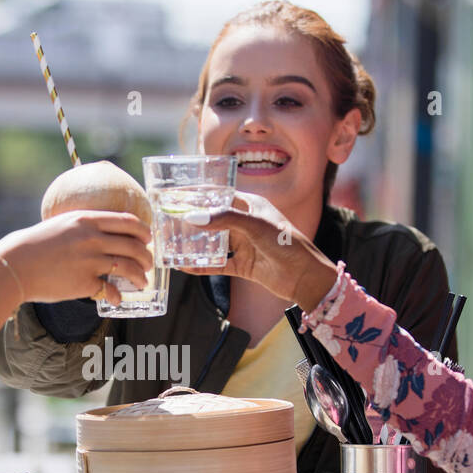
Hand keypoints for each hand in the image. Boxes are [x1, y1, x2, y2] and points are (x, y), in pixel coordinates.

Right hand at [0, 211, 153, 307]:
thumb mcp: (61, 224)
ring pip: (128, 268)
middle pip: (133, 246)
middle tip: (148, 263)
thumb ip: (83, 227)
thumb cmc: (34, 244)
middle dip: (146, 257)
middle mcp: (93, 239)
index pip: (127, 222)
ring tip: (141, 283)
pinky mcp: (84, 283)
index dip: (143, 231)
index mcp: (88, 220)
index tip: (148, 238)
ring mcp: (90, 261)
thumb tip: (100, 232)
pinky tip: (117, 300)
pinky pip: (110, 290)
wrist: (15, 264)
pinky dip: (117, 296)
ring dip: (139, 277)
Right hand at [181, 192, 337, 310]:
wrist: (304, 277)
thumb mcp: (255, 226)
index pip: (221, 196)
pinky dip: (202, 266)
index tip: (178, 196)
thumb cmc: (286, 244)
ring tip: (172, 243)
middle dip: (193, 221)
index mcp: (251, 206)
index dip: (200, 196)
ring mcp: (244, 245)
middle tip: (168, 221)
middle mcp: (246, 224)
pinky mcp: (243, 265)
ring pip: (213, 243)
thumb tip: (193, 217)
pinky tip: (184, 266)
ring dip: (195, 244)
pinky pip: (218, 264)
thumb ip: (224, 219)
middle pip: (214, 220)